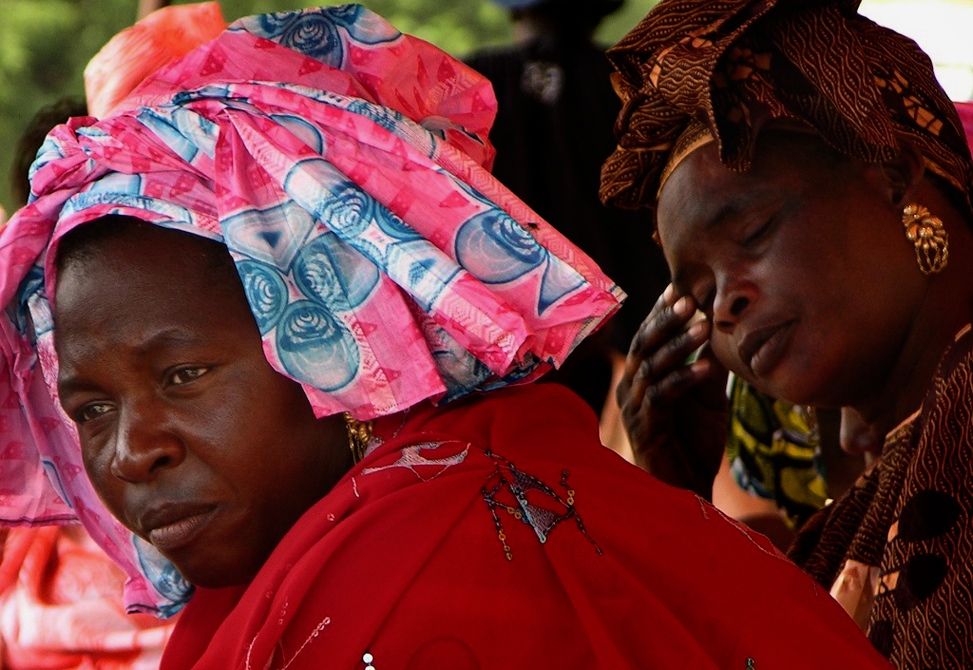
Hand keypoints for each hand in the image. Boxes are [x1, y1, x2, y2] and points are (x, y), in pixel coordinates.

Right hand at [618, 284, 728, 499]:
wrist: (686, 491)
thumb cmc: (694, 443)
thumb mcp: (708, 399)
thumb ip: (708, 367)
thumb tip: (722, 330)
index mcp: (641, 377)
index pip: (647, 336)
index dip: (661, 312)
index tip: (679, 287)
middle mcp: (630, 389)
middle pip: (643, 345)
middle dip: (666, 320)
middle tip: (689, 298)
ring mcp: (634, 409)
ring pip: (651, 367)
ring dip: (678, 345)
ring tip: (703, 326)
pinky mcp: (645, 429)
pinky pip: (662, 397)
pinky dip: (684, 379)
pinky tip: (705, 368)